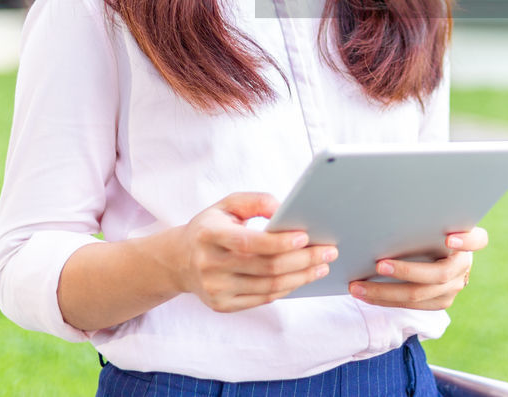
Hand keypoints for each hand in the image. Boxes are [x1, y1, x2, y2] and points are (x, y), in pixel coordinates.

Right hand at [174, 192, 336, 312]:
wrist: (178, 261)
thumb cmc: (211, 226)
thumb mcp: (227, 204)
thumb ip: (256, 201)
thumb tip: (285, 210)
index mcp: (209, 235)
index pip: (249, 243)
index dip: (279, 242)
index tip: (305, 237)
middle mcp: (210, 265)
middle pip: (266, 267)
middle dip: (303, 260)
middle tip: (329, 251)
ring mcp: (215, 289)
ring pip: (269, 287)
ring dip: (301, 277)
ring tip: (322, 265)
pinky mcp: (222, 305)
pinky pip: (263, 299)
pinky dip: (287, 288)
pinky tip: (302, 277)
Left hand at [348, 226, 487, 309]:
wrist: (438, 252)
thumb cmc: (428, 229)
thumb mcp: (431, 221)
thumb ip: (423, 220)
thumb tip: (388, 208)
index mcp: (468, 240)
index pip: (478, 240)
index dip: (466, 241)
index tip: (448, 238)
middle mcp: (463, 265)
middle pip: (439, 274)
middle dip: (406, 270)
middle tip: (379, 264)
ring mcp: (454, 286)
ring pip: (420, 294)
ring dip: (385, 291)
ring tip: (358, 287)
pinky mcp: (441, 301)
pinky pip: (412, 306)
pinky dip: (385, 300)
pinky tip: (365, 295)